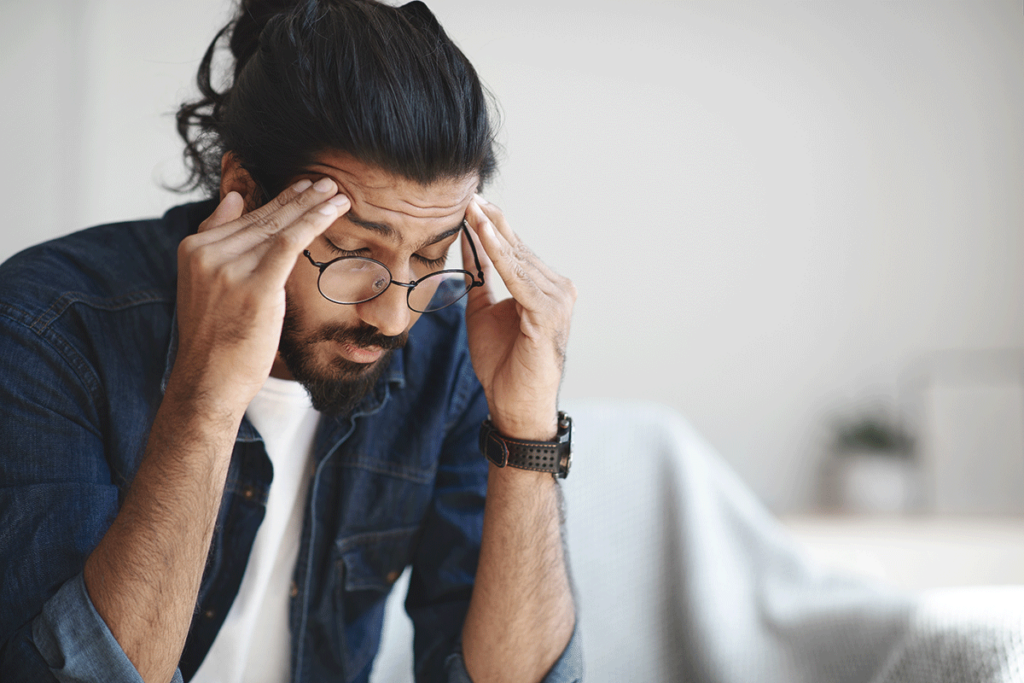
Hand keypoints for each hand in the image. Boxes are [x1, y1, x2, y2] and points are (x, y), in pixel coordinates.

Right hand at [171, 178, 349, 415]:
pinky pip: (290, 243)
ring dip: (313, 206)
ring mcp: (229, 269)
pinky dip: (314, 222)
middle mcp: (208, 254)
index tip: (304, 187)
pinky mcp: (255, 286)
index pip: (244, 217)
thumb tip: (235, 198)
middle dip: (299, 198)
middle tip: (326, 181)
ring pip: (279, 226)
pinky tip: (334, 210)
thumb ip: (218, 240)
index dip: (278, 200)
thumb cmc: (216, 340)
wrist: (209, 382)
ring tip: (337, 193)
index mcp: (194, 249)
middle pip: (264, 218)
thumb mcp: (206, 285)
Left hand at [461, 196, 576, 439]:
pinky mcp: (547, 312)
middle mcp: (557, 289)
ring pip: (517, 258)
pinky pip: (517, 276)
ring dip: (492, 231)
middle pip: (518, 247)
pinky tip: (480, 232)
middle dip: (491, 220)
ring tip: (471, 206)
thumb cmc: (503, 364)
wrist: (515, 405)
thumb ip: (479, 278)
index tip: (469, 201)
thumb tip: (467, 243)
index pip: (515, 249)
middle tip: (468, 192)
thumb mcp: (483, 311)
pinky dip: (498, 253)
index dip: (491, 225)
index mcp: (544, 288)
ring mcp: (557, 300)